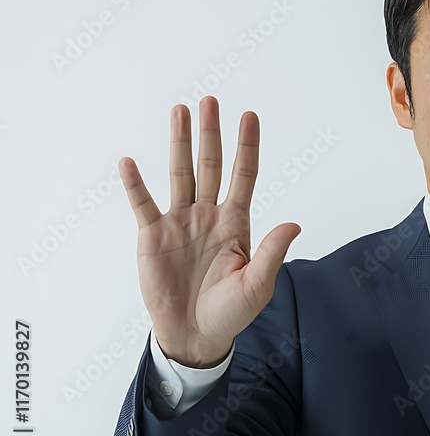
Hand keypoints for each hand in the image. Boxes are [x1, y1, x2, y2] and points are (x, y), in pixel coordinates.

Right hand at [119, 96, 300, 367]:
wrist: (195, 335)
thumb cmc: (231, 312)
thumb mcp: (258, 284)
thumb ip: (271, 252)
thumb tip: (293, 223)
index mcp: (237, 222)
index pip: (243, 175)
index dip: (247, 146)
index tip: (250, 116)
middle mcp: (209, 214)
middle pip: (210, 165)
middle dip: (211, 134)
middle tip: (211, 100)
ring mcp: (180, 222)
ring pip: (180, 174)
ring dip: (179, 143)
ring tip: (180, 111)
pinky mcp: (153, 236)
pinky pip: (143, 204)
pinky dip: (135, 184)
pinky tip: (129, 162)